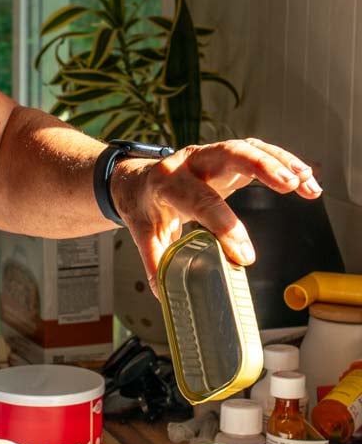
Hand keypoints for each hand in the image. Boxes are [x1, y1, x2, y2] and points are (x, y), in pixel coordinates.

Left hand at [110, 137, 321, 293]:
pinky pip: (259, 154)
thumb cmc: (143, 206)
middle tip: (288, 183)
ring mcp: (211, 156)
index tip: (244, 255)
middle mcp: (190, 161)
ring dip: (281, 163)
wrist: (136, 181)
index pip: (199, 201)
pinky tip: (306, 182)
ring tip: (306, 184)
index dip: (224, 226)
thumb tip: (166, 294)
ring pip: (249, 149)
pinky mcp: (228, 158)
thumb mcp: (143, 233)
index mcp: (166, 182)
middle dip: (260, 166)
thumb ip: (156, 262)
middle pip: (228, 153)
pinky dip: (285, 164)